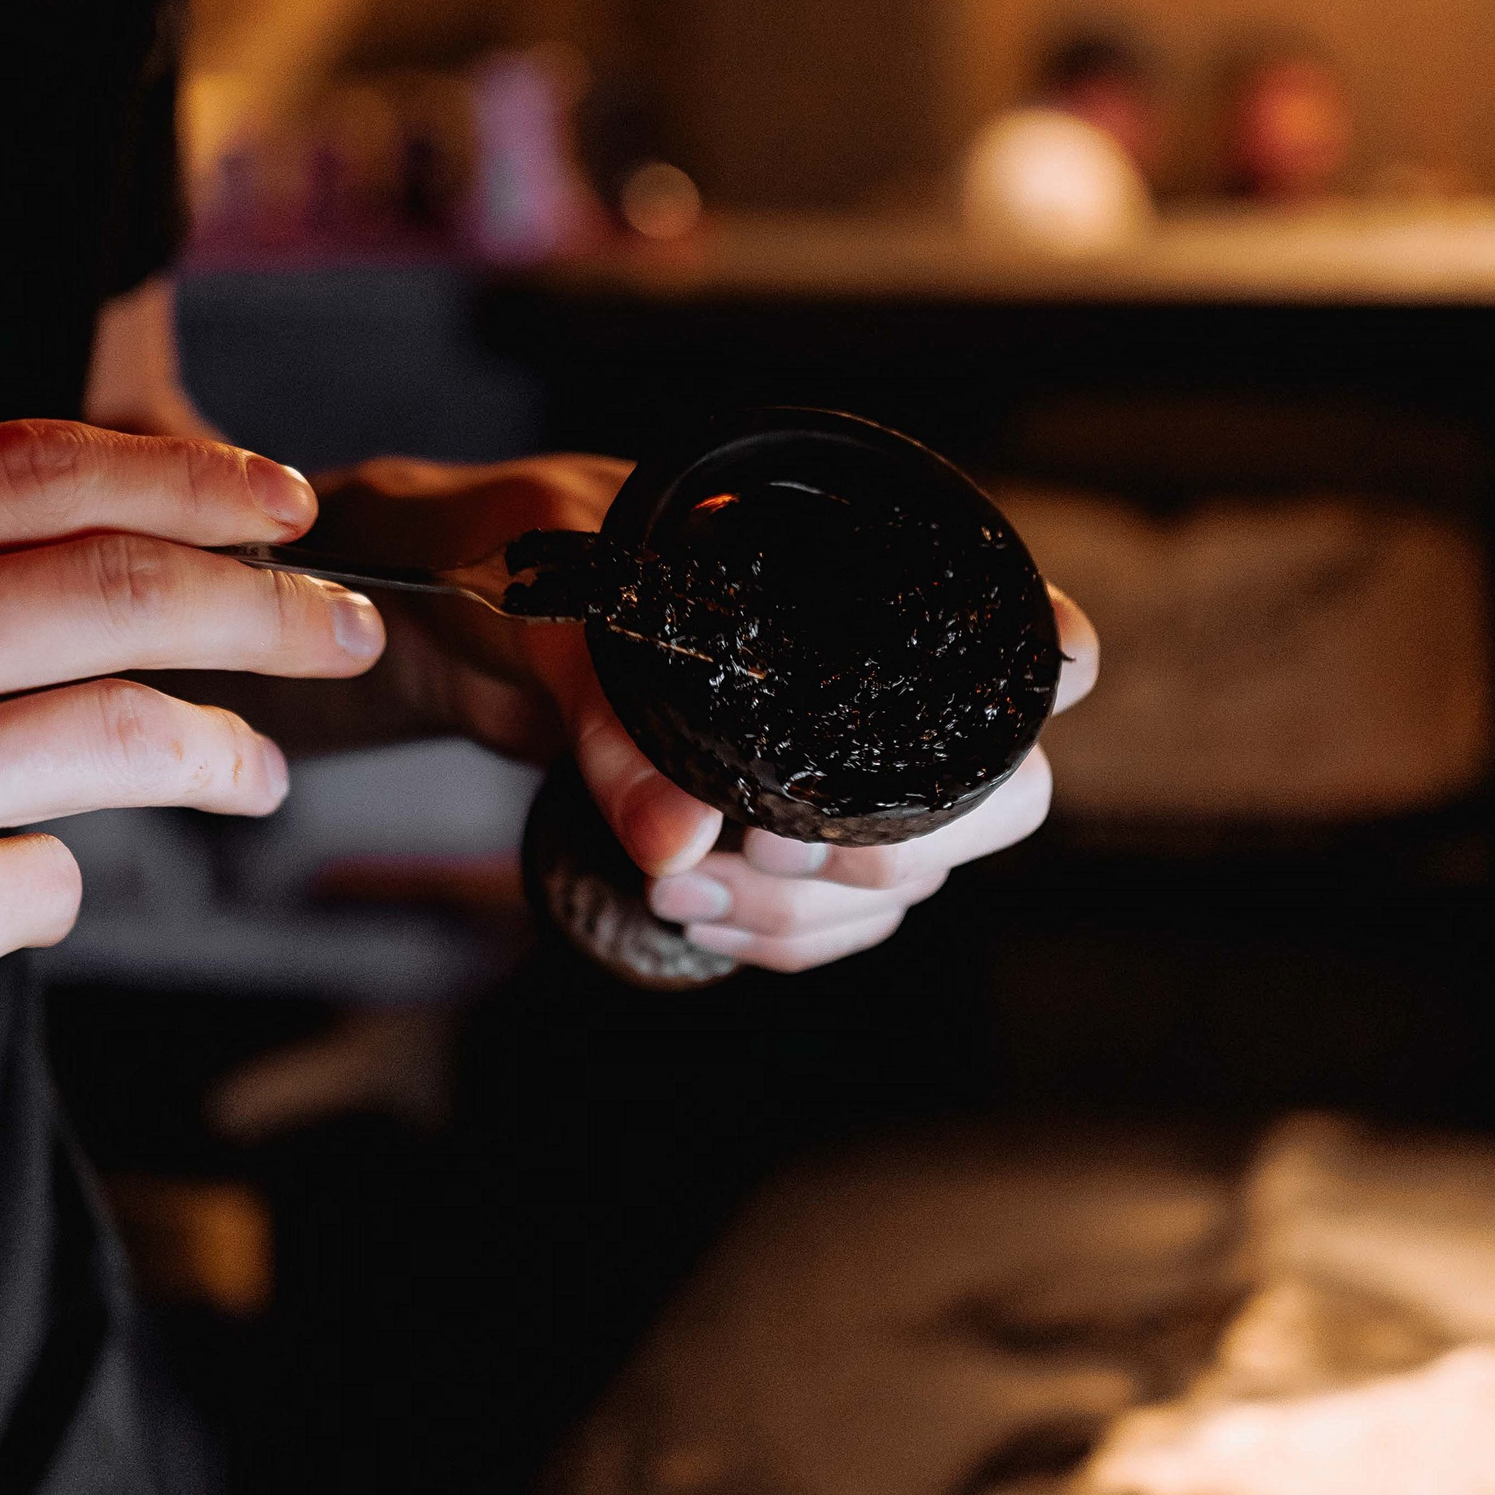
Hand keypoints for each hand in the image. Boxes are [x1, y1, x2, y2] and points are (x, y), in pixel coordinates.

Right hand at [0, 422, 384, 1195]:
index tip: (281, 503)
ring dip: (223, 752)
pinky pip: (41, 885)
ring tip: (257, 772)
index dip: (183, 479)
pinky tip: (5, 895)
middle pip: (105, 590)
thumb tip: (99, 547)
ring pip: (115, 734)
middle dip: (264, 604)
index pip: (21, 470)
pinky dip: (47, 885)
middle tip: (348, 627)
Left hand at [303, 459, 1097, 968]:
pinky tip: (693, 917)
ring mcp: (837, 772)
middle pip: (1002, 792)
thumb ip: (616, 720)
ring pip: (912, 880)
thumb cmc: (513, 553)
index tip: (1038, 700)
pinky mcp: (780, 840)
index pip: (1008, 623)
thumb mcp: (557, 611)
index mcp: (845, 573)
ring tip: (683, 891)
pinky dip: (777, 942)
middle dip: (902, 845)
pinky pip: (835, 926)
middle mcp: (868, 679)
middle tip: (772, 845)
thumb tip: (680, 842)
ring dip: (811, 912)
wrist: (448, 610)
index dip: (1047, 668)